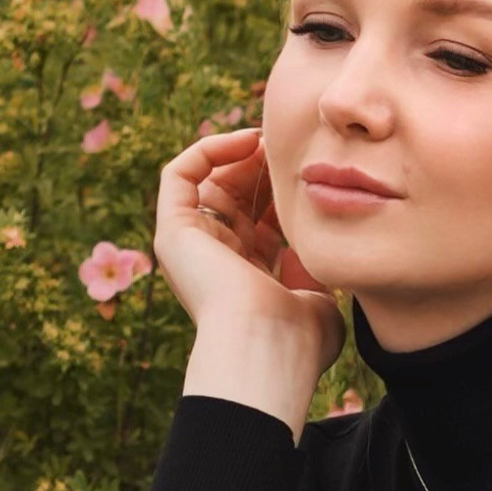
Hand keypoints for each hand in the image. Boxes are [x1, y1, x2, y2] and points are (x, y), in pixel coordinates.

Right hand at [156, 130, 341, 436]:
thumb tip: (313, 247)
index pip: (261, 220)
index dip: (286, 190)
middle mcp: (215, 260)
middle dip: (266, 166)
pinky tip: (250, 142)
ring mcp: (191, 246)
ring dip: (241, 153)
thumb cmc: (297, 339)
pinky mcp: (173, 231)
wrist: (265, 349)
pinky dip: (211, 149)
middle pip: (236, 195)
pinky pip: (180, 174)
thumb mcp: (318, 299)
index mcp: (248, 278)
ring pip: (210, 180)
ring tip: (275, 141)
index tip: (314, 171)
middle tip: (295, 148)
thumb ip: (314, 272)